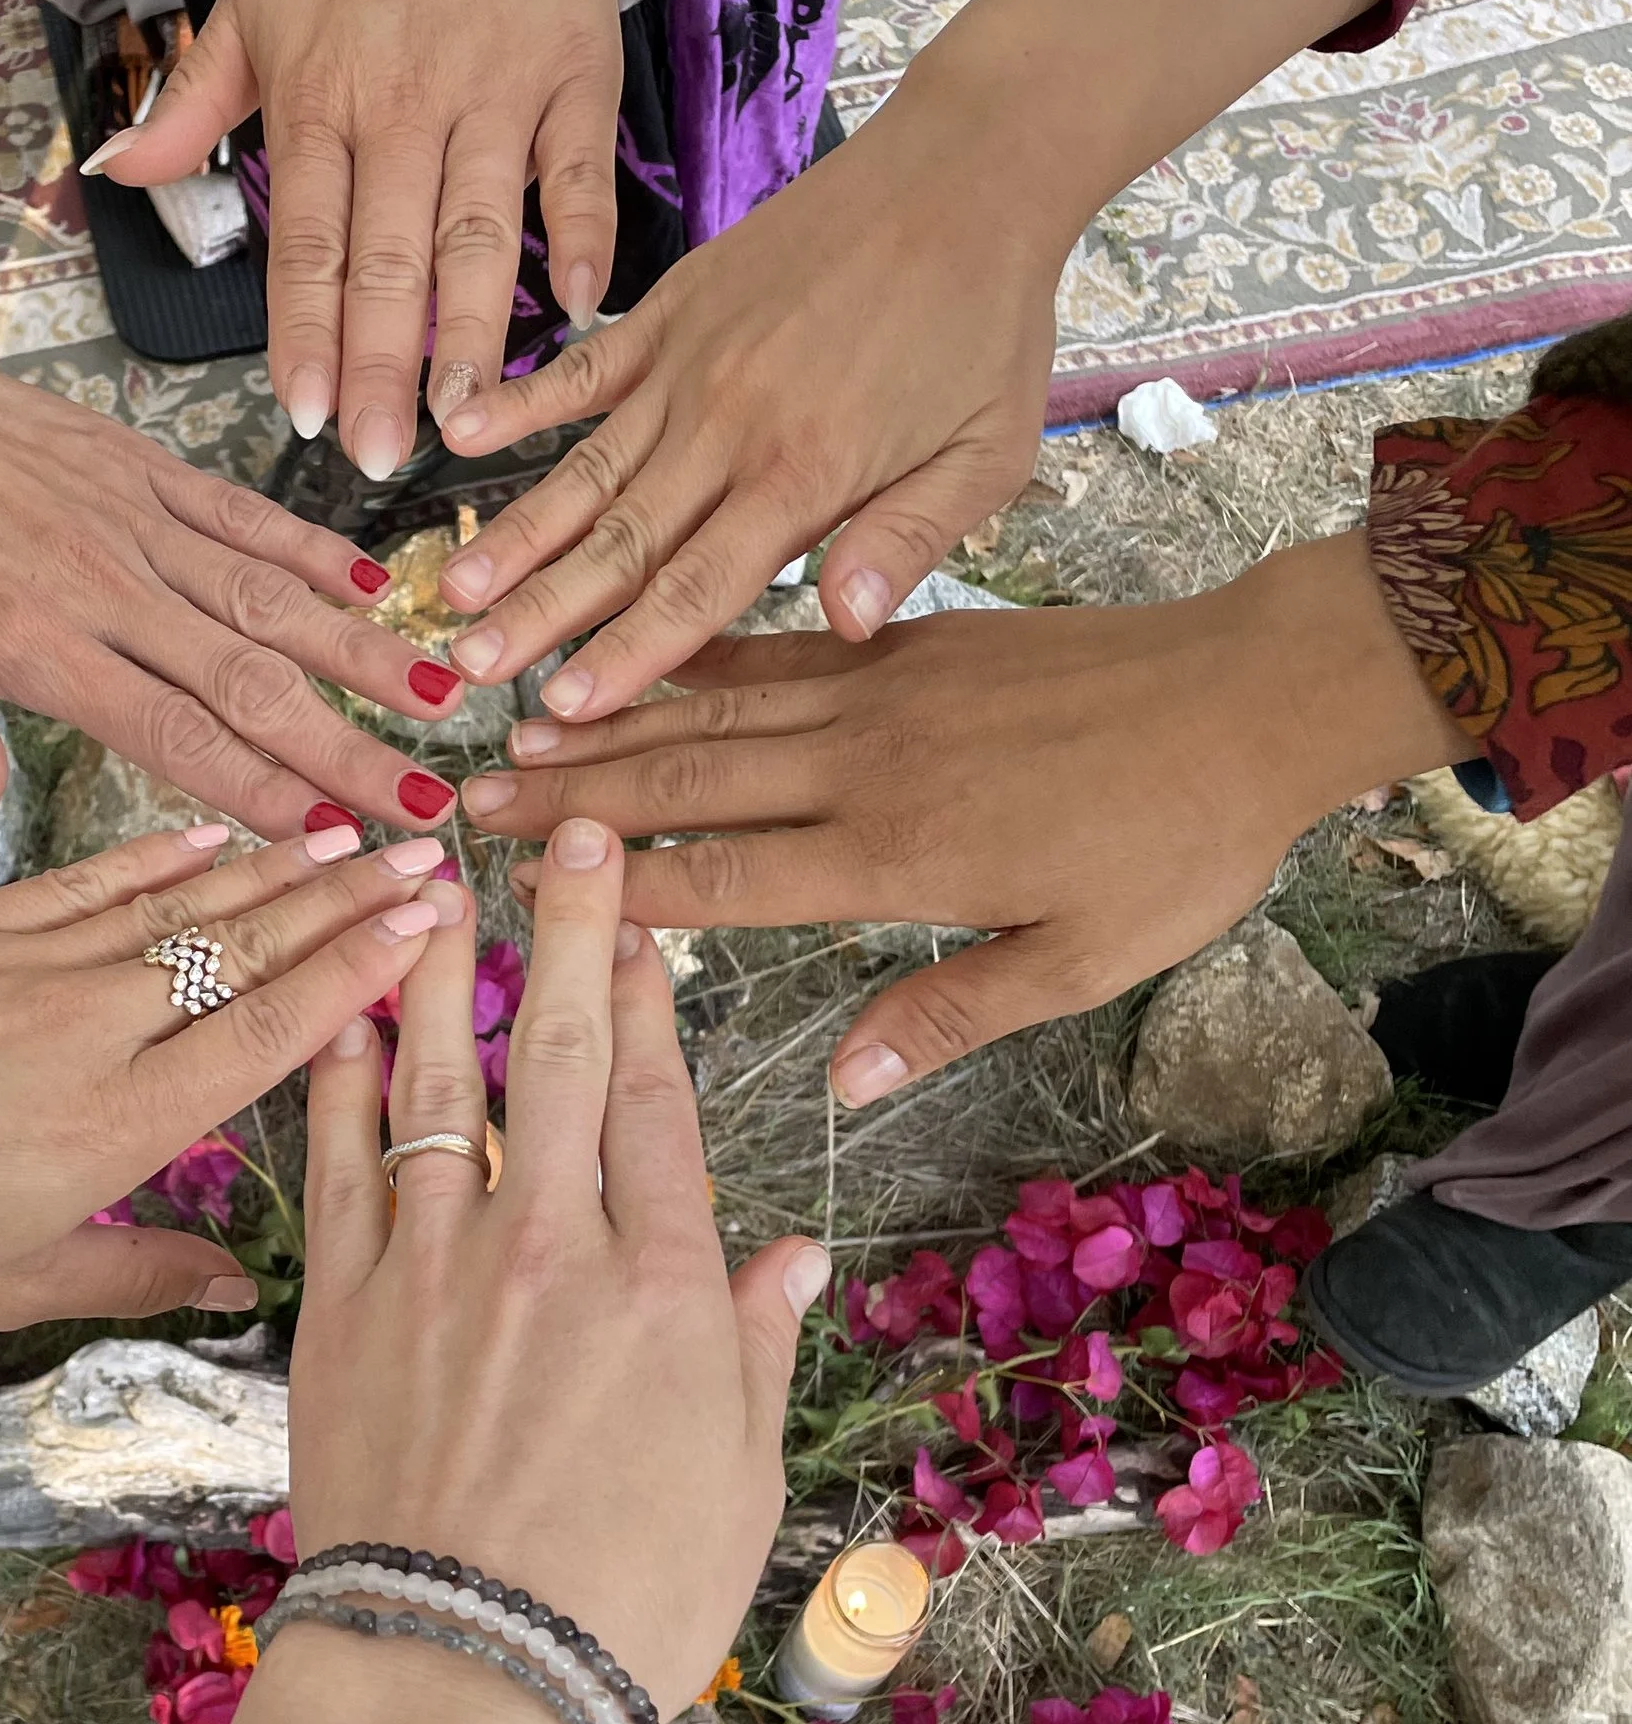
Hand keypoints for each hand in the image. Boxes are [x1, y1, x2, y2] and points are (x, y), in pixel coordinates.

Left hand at [0, 351, 466, 839]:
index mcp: (34, 643)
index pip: (174, 734)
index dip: (265, 793)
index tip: (341, 843)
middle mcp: (102, 582)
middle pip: (249, 679)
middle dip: (347, 747)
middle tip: (428, 800)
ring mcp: (130, 517)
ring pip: (268, 594)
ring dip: (358, 651)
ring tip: (439, 696)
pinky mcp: (137, 465)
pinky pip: (241, 512)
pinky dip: (312, 548)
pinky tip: (374, 587)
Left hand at [0, 821, 463, 1324]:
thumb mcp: (15, 1282)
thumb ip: (140, 1276)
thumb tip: (240, 1289)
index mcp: (117, 1126)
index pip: (267, 1030)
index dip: (356, 972)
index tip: (426, 926)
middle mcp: (94, 1031)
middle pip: (248, 951)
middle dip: (348, 899)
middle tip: (428, 856)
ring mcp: (36, 965)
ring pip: (185, 902)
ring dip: (278, 864)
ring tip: (353, 830)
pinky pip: (95, 878)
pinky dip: (164, 852)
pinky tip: (221, 835)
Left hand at [87, 0, 621, 485]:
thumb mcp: (252, 2)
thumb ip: (191, 102)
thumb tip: (115, 175)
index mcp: (319, 100)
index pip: (308, 245)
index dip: (307, 336)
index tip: (307, 417)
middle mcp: (403, 108)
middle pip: (389, 261)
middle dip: (381, 367)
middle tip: (378, 457)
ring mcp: (493, 97)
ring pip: (481, 234)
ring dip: (474, 333)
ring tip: (465, 418)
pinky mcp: (572, 78)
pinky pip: (579, 173)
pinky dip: (585, 239)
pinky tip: (581, 310)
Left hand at [228, 821, 825, 1723]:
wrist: (468, 1670)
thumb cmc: (624, 1598)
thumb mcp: (739, 1478)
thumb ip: (752, 1348)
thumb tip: (790, 1258)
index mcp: (664, 1283)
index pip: (664, 1102)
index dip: (655, 998)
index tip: (643, 919)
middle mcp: (554, 1244)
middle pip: (567, 1054)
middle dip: (570, 930)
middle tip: (568, 834)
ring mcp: (439, 1264)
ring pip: (440, 1078)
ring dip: (440, 968)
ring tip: (431, 878)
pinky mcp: (345, 1304)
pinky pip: (339, 1160)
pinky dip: (339, 1081)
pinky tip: (338, 1016)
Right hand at [427, 0, 1386, 723]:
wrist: (965, 173)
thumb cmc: (987, 322)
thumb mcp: (986, 452)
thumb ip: (911, 540)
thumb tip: (849, 628)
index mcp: (806, 473)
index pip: (699, 588)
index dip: (628, 655)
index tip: (567, 710)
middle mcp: (730, 424)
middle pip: (620, 542)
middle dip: (541, 615)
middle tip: (470, 670)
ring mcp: (691, 364)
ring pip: (587, 470)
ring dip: (516, 535)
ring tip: (451, 589)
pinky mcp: (673, 309)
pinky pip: (583, 367)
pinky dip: (521, 401)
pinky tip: (459, 432)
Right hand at [458, 535, 1470, 1112]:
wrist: (1255, 692)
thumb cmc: (1179, 845)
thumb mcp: (1082, 959)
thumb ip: (952, 1011)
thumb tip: (840, 1083)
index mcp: (897, 852)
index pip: (723, 875)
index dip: (619, 886)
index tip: (523, 887)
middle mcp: (866, 761)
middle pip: (689, 778)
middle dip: (573, 792)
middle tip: (467, 801)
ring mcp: (883, 688)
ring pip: (716, 705)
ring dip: (612, 718)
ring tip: (517, 726)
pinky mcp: (911, 639)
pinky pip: (777, 649)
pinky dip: (698, 656)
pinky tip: (645, 656)